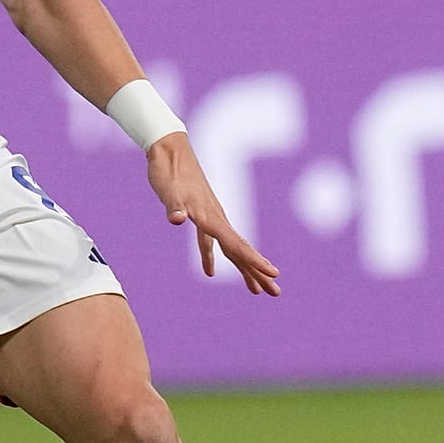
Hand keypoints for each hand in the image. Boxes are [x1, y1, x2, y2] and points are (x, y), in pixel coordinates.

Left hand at [145, 133, 280, 295]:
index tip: (273, 274)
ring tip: (256, 290)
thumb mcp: (168, 191)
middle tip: (276, 293)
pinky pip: (211, 242)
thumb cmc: (168, 170)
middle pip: (241, 250)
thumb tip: (177, 220)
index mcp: (211, 216)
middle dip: (258, 272)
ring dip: (243, 268)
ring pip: (231, 248)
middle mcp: (216, 218)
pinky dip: (211, 257)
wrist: (168, 149)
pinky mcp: (199, 215)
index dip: (254, 260)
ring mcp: (210, 216)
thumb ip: (174, 207)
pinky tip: (210, 271)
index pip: (236, 243)